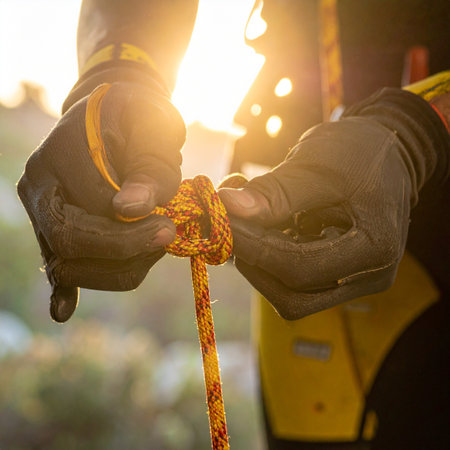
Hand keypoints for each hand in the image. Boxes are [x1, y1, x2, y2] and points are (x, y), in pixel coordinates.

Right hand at [18, 80, 185, 321]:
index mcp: (62, 152)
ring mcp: (40, 208)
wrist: (115, 118)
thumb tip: (130, 210)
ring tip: (154, 247)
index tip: (170, 225)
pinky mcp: (50, 228)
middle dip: (123, 249)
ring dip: (116, 266)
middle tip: (167, 238)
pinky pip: (57, 264)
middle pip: (69, 240)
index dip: (132, 225)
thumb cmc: (141, 120)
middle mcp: (39, 183)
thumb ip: (149, 168)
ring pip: (68, 261)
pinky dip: (66, 288)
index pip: (92, 204)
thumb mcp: (155, 129)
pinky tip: (63, 310)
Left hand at [220, 88, 447, 318]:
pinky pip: (295, 279)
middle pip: (292, 293)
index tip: (221, 222)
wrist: (385, 155)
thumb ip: (275, 192)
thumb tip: (228, 206)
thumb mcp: (317, 165)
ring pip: (289, 292)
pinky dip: (269, 255)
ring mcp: (354, 280)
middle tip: (228, 222)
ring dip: (257, 258)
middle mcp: (368, 276)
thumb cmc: (358, 152)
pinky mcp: (338, 274)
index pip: (300, 269)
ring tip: (246, 215)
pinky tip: (262, 222)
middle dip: (253, 259)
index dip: (254, 248)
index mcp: (375, 248)